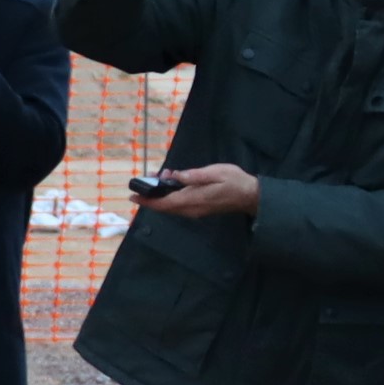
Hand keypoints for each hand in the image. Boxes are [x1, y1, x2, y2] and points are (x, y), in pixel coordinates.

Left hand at [140, 161, 259, 219]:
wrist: (250, 196)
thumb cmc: (234, 181)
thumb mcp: (215, 173)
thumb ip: (193, 175)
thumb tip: (174, 176)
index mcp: (192, 200)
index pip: (164, 203)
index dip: (147, 200)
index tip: (133, 196)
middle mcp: (191, 209)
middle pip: (164, 207)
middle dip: (150, 198)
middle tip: (140, 185)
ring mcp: (195, 211)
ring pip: (171, 207)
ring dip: (160, 197)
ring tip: (154, 183)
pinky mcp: (199, 209)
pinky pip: (178, 206)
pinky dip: (170, 198)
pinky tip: (170, 186)